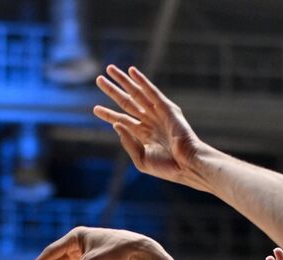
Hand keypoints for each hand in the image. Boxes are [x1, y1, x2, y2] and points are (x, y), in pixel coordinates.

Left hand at [94, 65, 209, 190]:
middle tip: (99, 79)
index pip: (122, 119)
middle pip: (126, 102)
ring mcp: (158, 113)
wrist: (186, 165)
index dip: (108, 113)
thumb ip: (127, 142)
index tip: (95, 108)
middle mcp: (149, 121)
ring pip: (136, 93)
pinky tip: (131, 71)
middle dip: (112, 91)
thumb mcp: (141, 159)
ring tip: (109, 69)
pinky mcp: (167, 108)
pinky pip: (152, 91)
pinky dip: (142, 81)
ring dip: (123, 81)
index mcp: (143, 134)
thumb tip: (116, 123)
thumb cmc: (167, 168)